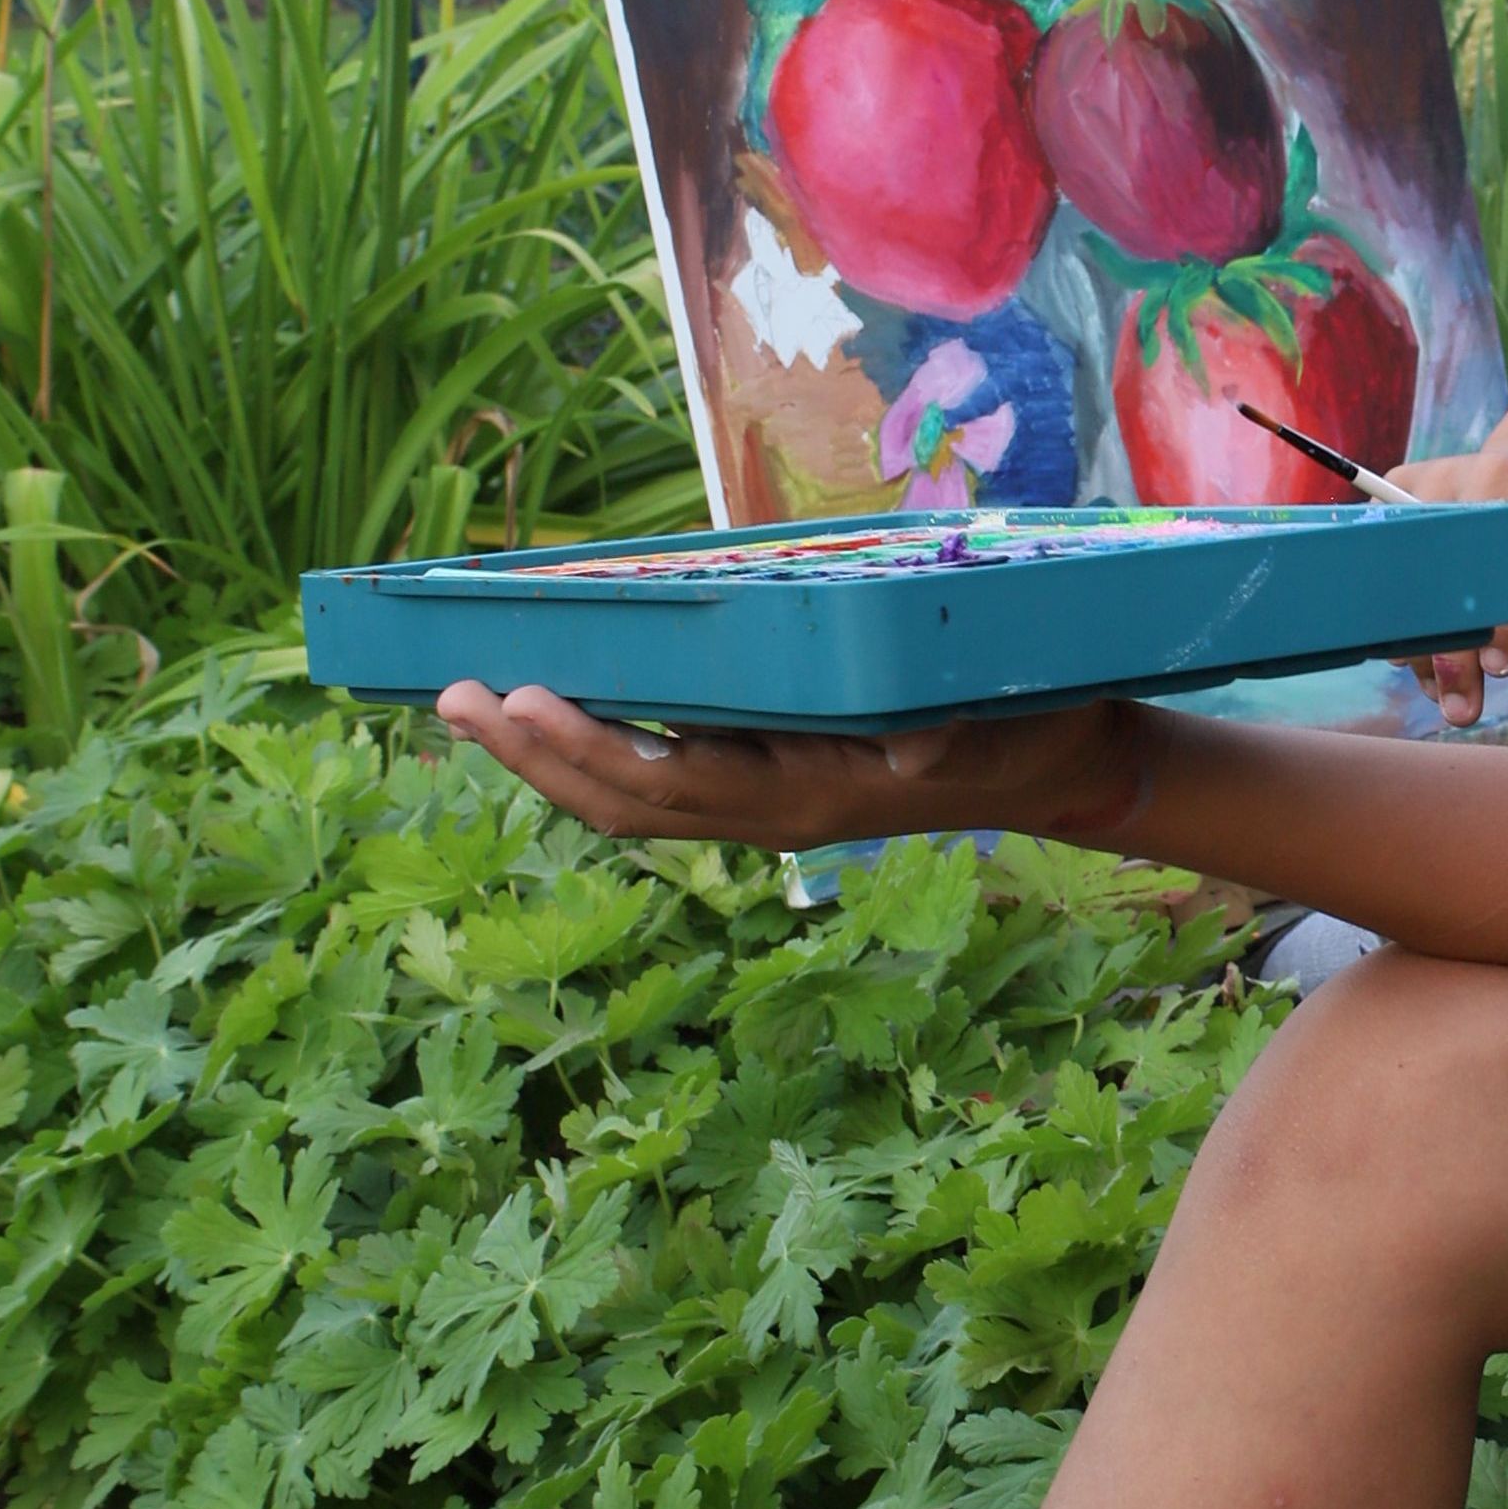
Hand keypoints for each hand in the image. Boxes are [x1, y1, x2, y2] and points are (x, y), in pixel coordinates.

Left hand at [435, 683, 1146, 850]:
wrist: (1057, 771)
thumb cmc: (1025, 727)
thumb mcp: (998, 722)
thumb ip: (945, 735)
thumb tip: (906, 758)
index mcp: (808, 797)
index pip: (672, 783)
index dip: (589, 749)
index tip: (524, 697)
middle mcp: (769, 814)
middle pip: (622, 801)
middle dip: (532, 755)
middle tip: (450, 694)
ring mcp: (762, 807)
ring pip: (626, 801)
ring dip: (543, 761)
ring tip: (466, 704)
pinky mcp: (764, 788)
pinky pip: (656, 786)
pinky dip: (590, 755)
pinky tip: (549, 718)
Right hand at [1393, 440, 1507, 727]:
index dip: (1506, 619)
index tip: (1498, 669)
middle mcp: (1490, 477)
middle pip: (1453, 573)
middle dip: (1453, 654)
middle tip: (1460, 709)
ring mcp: (1438, 477)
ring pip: (1408, 574)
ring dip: (1421, 646)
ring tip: (1445, 684)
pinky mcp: (1399, 484)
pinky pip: (1381, 560)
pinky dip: (1399, 615)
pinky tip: (1428, 638)